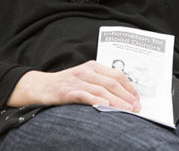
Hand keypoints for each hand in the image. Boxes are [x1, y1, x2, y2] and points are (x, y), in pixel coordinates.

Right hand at [7, 60, 140, 111]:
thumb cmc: (66, 84)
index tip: (138, 100)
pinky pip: (85, 96)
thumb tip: (123, 97)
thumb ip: (101, 84)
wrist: (40, 86)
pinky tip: (106, 107)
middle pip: (112, 83)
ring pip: (102, 90)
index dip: (130, 88)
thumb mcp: (85, 79)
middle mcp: (87, 71)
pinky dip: (97, 101)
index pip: (117, 75)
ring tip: (127, 110)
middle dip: (127, 96)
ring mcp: (77, 81)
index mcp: (93, 67)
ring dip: (117, 101)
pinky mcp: (67, 91)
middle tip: (136, 108)